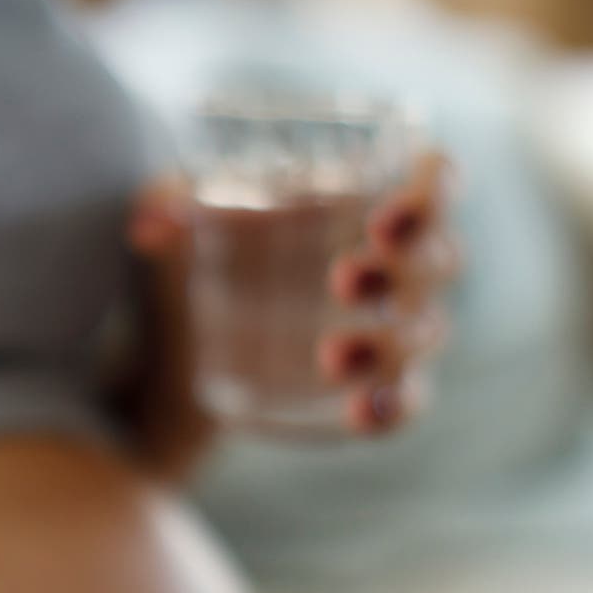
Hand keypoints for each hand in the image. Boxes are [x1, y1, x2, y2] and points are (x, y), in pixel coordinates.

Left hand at [129, 147, 461, 444]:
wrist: (184, 340)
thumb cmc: (207, 249)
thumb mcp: (180, 215)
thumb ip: (165, 201)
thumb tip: (151, 227)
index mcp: (368, 199)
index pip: (436, 179)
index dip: (432, 192)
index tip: (383, 218)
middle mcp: (396, 263)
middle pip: (442, 257)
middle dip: (407, 267)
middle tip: (342, 278)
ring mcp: (391, 329)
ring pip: (427, 332)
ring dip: (389, 344)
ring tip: (330, 355)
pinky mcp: (371, 388)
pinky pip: (409, 400)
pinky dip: (394, 407)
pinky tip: (362, 412)